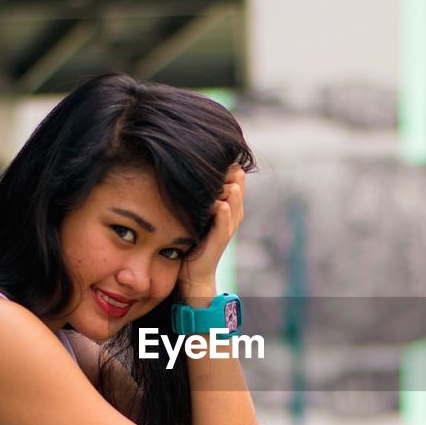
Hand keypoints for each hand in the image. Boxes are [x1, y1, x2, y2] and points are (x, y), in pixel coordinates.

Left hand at [180, 164, 245, 305]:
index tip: (211, 152)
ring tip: (217, 181)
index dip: (226, 163)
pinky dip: (223, 211)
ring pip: (235, 197)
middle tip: (211, 164)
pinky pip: (225, 219)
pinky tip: (219, 203)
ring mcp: (229, 225)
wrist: (194, 272)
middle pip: (237, 182)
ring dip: (227, 188)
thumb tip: (187, 167)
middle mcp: (234, 212)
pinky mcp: (221, 238)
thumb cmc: (193, 238)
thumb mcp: (197, 211)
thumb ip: (199, 193)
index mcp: (230, 203)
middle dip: (226, 173)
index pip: (236, 175)